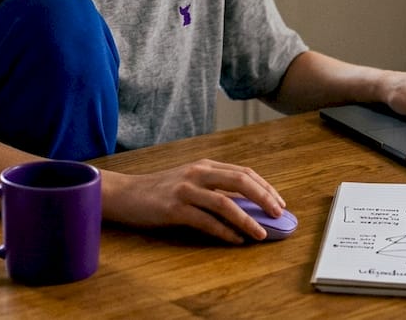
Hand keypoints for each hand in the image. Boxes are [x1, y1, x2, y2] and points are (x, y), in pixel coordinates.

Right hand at [99, 159, 285, 243]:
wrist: (126, 194)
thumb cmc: (160, 190)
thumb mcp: (190, 180)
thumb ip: (215, 187)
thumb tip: (248, 206)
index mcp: (206, 165)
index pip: (244, 172)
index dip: (265, 187)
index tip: (280, 203)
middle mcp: (198, 173)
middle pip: (240, 181)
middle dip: (264, 198)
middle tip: (279, 215)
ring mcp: (186, 190)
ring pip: (226, 203)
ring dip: (247, 220)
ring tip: (261, 234)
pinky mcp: (175, 208)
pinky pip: (206, 221)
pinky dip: (224, 232)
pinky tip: (235, 240)